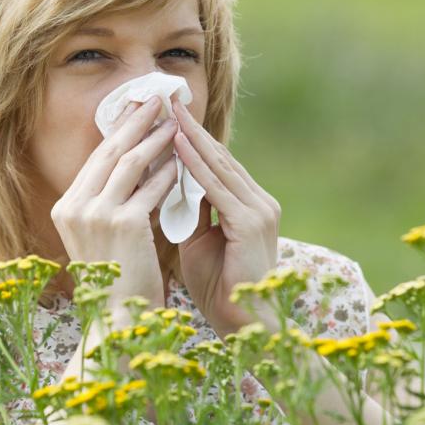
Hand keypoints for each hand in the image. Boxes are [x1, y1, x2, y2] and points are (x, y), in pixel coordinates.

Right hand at [51, 96, 178, 308]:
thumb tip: (138, 167)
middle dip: (135, 121)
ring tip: (175, 121)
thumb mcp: (102, 237)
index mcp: (66, 208)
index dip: (118, 130)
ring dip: (155, 138)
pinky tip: (182, 160)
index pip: (96, 159)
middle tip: (156, 97)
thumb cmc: (115, 281)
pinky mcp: (122, 223)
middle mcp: (74, 207)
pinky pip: (150, 188)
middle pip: (110, 151)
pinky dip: (168, 172)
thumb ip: (110, 203)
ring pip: (130, 162)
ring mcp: (96, 214)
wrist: (116, 320)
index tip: (135, 109)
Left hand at [171, 99, 281, 335]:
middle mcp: (259, 201)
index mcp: (249, 205)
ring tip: (168, 112)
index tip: (167, 117)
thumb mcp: (199, 241)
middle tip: (166, 100)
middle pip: (219, 157)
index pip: (216, 164)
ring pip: (219, 166)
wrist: (243, 324)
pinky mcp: (251, 222)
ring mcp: (259, 210)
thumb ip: (191, 212)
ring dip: (191, 138)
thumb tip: (169, 186)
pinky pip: (217, 188)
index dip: (191, 139)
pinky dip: (196, 166)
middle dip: (190, 128)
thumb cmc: (218, 287)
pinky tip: (178, 146)